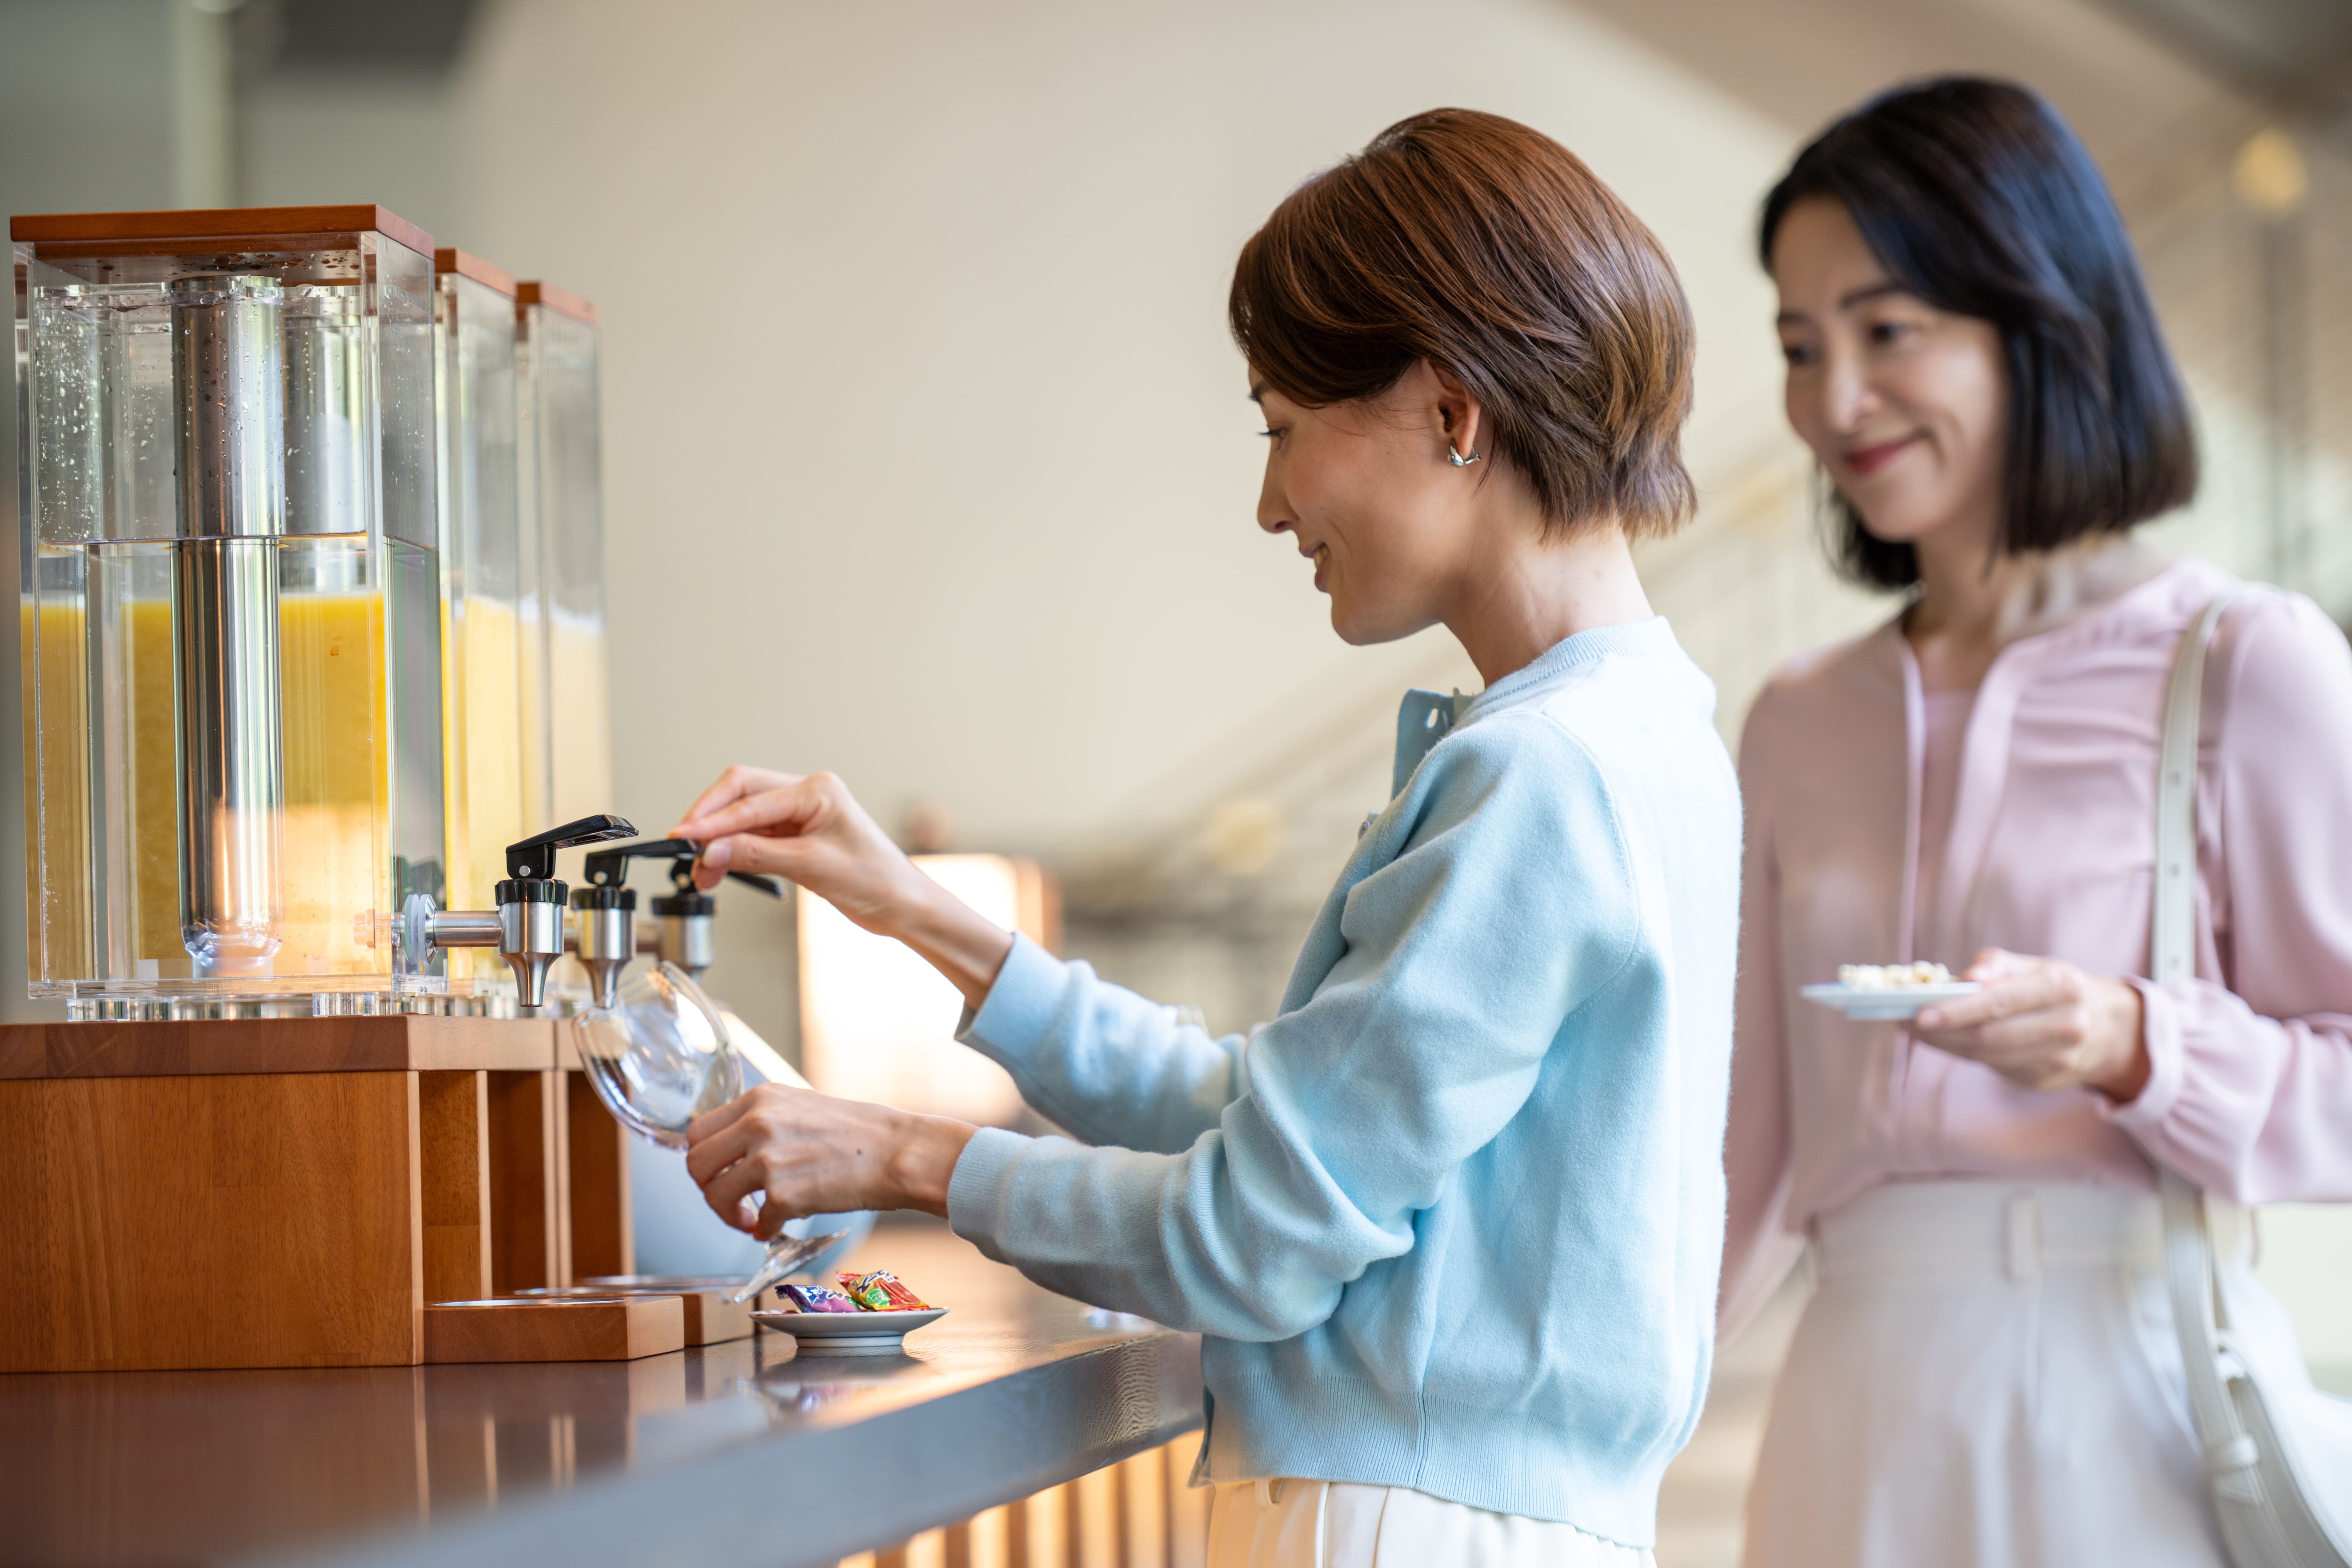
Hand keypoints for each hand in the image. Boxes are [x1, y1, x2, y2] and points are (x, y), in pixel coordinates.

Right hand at [669, 765, 1011, 1007]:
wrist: (903, 906)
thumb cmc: (876, 882)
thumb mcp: (812, 868)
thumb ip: (757, 855)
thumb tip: (711, 851)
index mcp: (818, 790)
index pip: (750, 800)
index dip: (712, 821)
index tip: (683, 838)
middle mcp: (808, 794)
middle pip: (740, 793)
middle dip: (710, 821)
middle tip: (686, 850)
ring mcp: (802, 813)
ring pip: (743, 815)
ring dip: (719, 841)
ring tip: (702, 872)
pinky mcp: (797, 835)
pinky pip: (754, 835)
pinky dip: (734, 851)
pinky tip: (721, 869)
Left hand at [684, 1083, 978, 1238]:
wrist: (899, 1152)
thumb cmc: (860, 1132)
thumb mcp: (801, 1107)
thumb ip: (762, 1121)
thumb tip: (731, 1149)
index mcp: (759, 1099)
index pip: (697, 1130)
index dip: (703, 1159)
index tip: (719, 1172)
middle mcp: (757, 1124)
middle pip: (694, 1163)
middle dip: (707, 1188)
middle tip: (729, 1200)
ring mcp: (768, 1159)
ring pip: (715, 1196)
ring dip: (729, 1216)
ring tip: (750, 1220)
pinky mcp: (784, 1194)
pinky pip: (757, 1222)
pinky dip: (766, 1230)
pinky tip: (781, 1225)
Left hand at [1912, 948, 2149, 1100]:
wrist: (2104, 1028)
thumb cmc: (2053, 988)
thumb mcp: (2032, 966)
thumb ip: (1995, 966)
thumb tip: (1963, 979)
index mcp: (2062, 986)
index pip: (2001, 1002)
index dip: (1958, 1010)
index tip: (1919, 1013)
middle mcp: (2066, 1024)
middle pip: (1990, 1034)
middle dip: (1942, 1031)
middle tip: (1904, 1022)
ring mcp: (2058, 1058)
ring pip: (1987, 1056)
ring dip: (1945, 1044)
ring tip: (1917, 1030)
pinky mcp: (2044, 1080)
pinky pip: (1993, 1067)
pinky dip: (1963, 1054)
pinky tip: (1946, 1042)